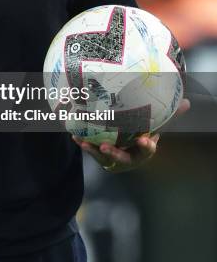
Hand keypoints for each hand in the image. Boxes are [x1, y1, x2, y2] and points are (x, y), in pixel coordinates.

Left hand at [73, 98, 190, 172]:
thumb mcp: (154, 124)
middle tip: (105, 146)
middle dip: (114, 153)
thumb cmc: (142, 133)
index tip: (146, 141)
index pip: (147, 151)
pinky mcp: (101, 156)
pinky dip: (83, 143)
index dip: (147, 146)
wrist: (126, 144)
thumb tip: (187, 102)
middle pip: (122, 158)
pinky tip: (75, 136)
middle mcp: (128, 157)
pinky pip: (92, 150)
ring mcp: (113, 158)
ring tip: (85, 142)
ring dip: (93, 150)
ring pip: (103, 157)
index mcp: (143, 150)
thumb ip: (168, 115)